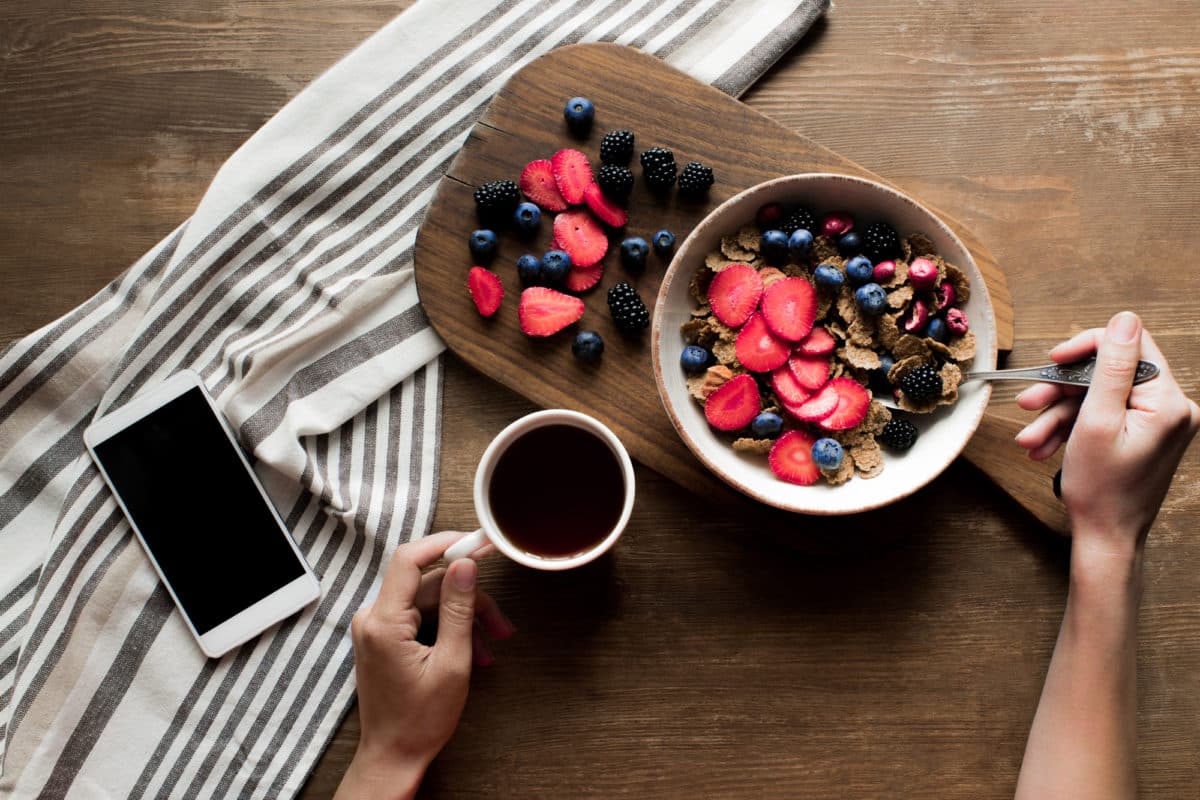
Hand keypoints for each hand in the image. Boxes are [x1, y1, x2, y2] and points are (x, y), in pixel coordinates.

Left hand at [334, 531, 514, 799]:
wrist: (392, 757)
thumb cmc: (419, 721)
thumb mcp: (452, 663)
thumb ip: (458, 609)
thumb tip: (465, 566)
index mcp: (383, 622)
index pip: (409, 559)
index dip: (445, 543)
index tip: (476, 542)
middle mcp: (372, 619)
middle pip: (427, 585)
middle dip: (468, 599)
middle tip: (500, 621)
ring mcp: (375, 629)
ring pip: (428, 603)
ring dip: (463, 619)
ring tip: (491, 646)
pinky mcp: (382, 639)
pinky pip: (419, 618)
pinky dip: (447, 629)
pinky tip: (472, 651)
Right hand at [1016, 311, 1199, 556]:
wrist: (1107, 539)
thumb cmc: (1102, 490)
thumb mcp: (1097, 422)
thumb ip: (1111, 368)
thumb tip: (1124, 320)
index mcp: (1170, 402)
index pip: (1131, 347)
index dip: (1087, 347)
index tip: (1053, 360)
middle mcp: (1172, 409)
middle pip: (1109, 375)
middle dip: (1063, 391)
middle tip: (1028, 404)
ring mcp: (1159, 424)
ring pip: (1099, 398)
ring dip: (1059, 415)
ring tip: (1030, 439)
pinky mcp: (1144, 435)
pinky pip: (1104, 417)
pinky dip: (1072, 428)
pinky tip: (1045, 446)